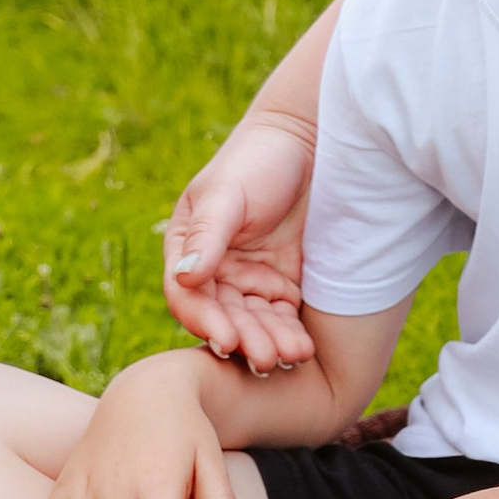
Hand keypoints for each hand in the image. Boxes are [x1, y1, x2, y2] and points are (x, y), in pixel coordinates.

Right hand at [164, 118, 315, 372]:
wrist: (312, 138)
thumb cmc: (259, 158)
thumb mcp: (227, 192)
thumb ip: (207, 235)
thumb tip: (186, 279)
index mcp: (189, 250)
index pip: (190, 296)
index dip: (205, 321)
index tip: (227, 340)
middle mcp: (216, 272)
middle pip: (224, 317)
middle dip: (245, 341)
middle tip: (266, 360)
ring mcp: (251, 279)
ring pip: (254, 323)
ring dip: (269, 343)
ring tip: (290, 357)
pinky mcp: (285, 282)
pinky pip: (283, 316)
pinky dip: (291, 333)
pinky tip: (304, 348)